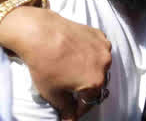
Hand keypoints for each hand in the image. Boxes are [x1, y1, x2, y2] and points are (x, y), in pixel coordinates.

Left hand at [0, 6, 111, 120]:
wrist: (40, 34)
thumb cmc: (45, 65)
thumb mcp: (53, 93)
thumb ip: (66, 108)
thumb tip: (70, 119)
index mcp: (96, 82)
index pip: (90, 102)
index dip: (78, 109)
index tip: (70, 110)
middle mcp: (105, 65)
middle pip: (98, 83)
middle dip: (86, 88)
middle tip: (70, 88)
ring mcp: (104, 48)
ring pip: (100, 66)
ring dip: (90, 70)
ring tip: (72, 69)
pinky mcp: (99, 35)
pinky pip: (99, 50)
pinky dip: (91, 54)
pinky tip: (75, 54)